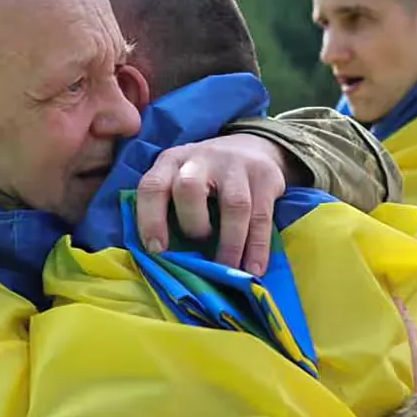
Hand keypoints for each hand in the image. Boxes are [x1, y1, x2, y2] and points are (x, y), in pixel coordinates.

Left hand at [136, 134, 288, 275]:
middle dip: (193, 225)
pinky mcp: (265, 176)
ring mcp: (235, 165)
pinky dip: (257, 246)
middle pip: (189, 188)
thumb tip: (167, 261)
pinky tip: (254, 268)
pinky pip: (261, 216)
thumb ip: (170, 209)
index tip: (157, 251)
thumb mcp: (180, 180)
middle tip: (199, 253)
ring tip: (229, 270)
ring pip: (234, 205)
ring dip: (230, 244)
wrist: (251, 146)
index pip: (152, 186)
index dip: (151, 220)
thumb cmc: (206, 178)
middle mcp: (201, 159)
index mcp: (171, 162)